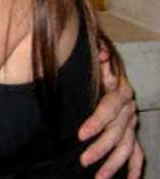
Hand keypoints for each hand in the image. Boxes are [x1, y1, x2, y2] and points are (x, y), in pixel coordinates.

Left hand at [78, 45, 143, 178]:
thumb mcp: (97, 61)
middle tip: (84, 160)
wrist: (108, 71)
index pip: (109, 109)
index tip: (81, 134)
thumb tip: (100, 52)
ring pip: (126, 146)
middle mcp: (129, 109)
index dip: (96, 122)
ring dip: (114, 164)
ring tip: (99, 178)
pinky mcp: (132, 133)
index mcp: (121, 91)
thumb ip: (99, 57)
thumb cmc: (97, 68)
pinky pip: (137, 153)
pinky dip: (134, 168)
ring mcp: (132, 123)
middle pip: (117, 132)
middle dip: (101, 148)